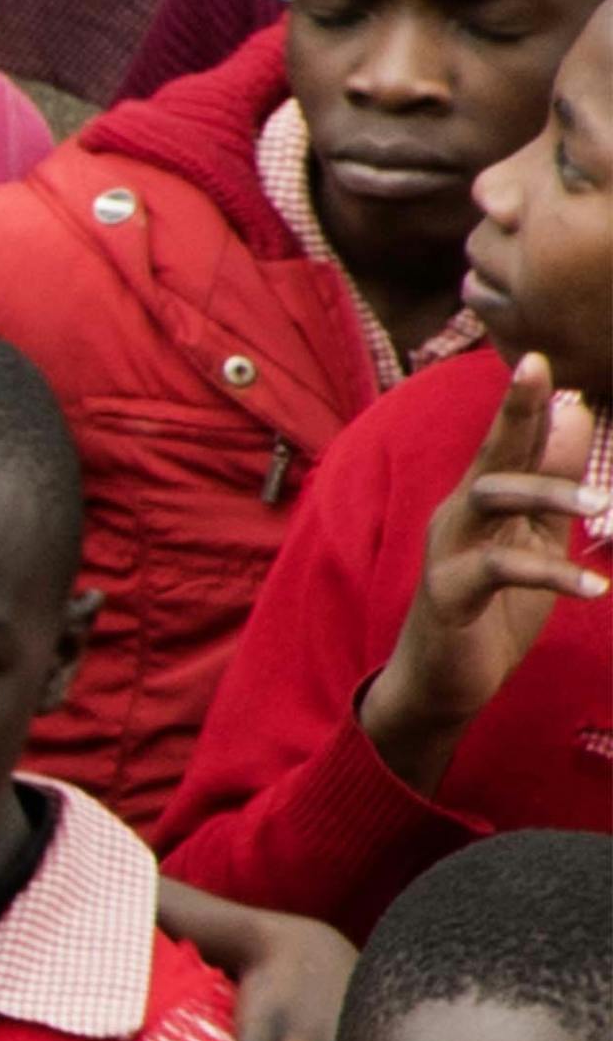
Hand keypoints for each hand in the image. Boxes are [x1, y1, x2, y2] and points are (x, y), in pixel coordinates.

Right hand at [363, 364, 595, 801]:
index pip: (507, 442)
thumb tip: (576, 415)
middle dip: (515, 414)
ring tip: (602, 507)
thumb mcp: (533, 539)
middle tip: (549, 380)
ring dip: (549, 495)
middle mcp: (458, 515)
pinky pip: (500, 569)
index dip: (521, 401)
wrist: (443, 682)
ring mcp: (449, 551)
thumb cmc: (490, 610)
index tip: (537, 358)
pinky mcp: (449, 592)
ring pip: (491, 499)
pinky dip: (552, 574)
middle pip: (490, 454)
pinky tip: (594, 588)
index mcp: (481, 501)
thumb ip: (551, 483)